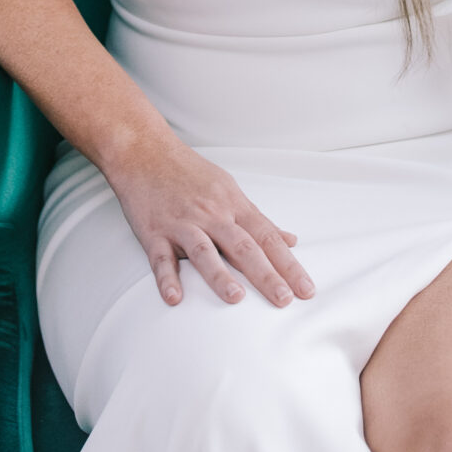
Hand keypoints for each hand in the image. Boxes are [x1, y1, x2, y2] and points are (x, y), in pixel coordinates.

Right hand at [105, 127, 315, 310]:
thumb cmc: (190, 173)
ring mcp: (182, 223)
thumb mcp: (230, 190)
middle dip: (265, 274)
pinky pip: (160, 258)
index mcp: (233, 205)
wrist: (145, 152)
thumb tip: (290, 240)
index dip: (288, 264)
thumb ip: (258, 219)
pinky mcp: (154, 232)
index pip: (267, 237)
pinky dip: (167, 278)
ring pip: (204, 250)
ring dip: (220, 274)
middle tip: (284, 299)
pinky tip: (175, 298)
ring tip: (236, 298)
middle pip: (243, 246)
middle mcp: (211, 214)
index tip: (306, 289)